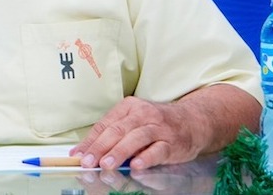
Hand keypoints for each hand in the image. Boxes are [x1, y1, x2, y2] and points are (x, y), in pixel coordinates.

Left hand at [71, 85, 260, 170]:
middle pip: (118, 130)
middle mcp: (143, 114)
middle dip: (100, 147)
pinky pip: (157, 150)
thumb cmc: (157, 123)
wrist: (193, 120)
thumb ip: (113, 134)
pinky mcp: (172, 142)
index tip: (78, 155)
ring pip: (135, 138)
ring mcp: (159, 128)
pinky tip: (136, 165)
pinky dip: (146, 158)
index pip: (105, 125)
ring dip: (119, 152)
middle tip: (88, 161)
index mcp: (129, 107)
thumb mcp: (134, 121)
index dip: (90, 141)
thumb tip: (86, 151)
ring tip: (106, 164)